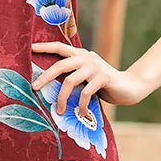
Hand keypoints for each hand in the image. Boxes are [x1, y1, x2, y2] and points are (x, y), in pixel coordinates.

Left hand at [30, 41, 146, 115]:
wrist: (130, 87)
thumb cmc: (104, 84)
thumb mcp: (86, 76)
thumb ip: (73, 75)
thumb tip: (49, 85)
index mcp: (81, 54)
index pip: (60, 46)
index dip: (45, 46)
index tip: (30, 48)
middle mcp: (86, 57)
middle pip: (60, 65)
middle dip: (45, 77)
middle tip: (34, 88)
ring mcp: (95, 67)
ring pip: (70, 81)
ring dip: (62, 98)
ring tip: (60, 111)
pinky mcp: (103, 78)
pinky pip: (86, 93)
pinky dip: (81, 105)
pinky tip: (82, 114)